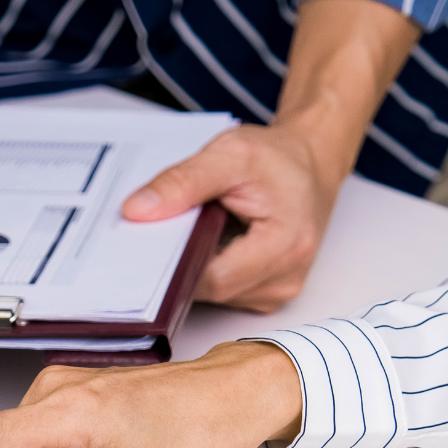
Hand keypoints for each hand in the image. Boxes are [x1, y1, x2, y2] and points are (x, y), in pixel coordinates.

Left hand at [118, 0, 420, 313]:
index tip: (145, 241)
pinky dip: (206, 268)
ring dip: (194, 265)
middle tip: (162, 229)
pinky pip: (222, 290)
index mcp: (286, 245)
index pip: (211, 278)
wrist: (310, 164)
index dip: (174, 263)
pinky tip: (205, 241)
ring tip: (193, 228)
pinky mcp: (266, 294)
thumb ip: (182, 182)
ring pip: (212, 294)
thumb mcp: (228, 154)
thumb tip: (137, 211)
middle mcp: (285, 279)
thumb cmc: (278, 158)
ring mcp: (277, 292)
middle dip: (180, 262)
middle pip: (209, 290)